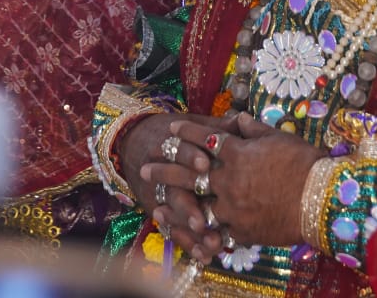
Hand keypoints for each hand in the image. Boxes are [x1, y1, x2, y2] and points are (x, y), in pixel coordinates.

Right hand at [118, 112, 238, 260]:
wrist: (132, 141)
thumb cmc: (175, 133)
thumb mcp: (194, 125)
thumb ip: (218, 128)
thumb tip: (244, 120)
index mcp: (174, 146)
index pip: (180, 150)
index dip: (190, 156)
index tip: (204, 164)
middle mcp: (164, 172)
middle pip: (175, 189)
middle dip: (188, 205)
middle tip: (204, 219)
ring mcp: (161, 194)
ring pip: (175, 214)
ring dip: (192, 231)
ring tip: (212, 243)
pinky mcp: (160, 211)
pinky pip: (174, 231)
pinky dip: (189, 244)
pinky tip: (205, 256)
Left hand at [151, 113, 324, 259]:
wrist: (321, 199)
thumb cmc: (305, 164)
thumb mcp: (279, 138)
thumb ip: (253, 129)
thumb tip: (236, 117)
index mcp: (237, 153)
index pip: (205, 138)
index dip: (186, 132)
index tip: (171, 127)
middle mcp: (228, 180)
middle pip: (188, 174)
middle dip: (165, 169)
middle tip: (144, 167)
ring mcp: (232, 208)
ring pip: (195, 207)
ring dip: (173, 206)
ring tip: (155, 206)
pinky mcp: (241, 231)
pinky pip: (216, 234)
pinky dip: (200, 235)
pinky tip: (186, 236)